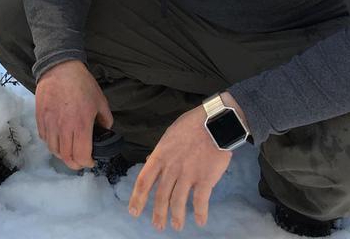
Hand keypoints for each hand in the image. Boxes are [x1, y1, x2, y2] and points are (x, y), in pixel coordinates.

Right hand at [34, 60, 112, 169]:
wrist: (60, 68)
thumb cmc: (82, 84)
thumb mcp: (101, 101)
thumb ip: (105, 120)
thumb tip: (105, 131)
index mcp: (81, 125)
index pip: (81, 155)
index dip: (87, 163)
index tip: (91, 161)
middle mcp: (63, 128)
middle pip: (66, 157)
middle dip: (75, 164)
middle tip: (81, 161)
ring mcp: (50, 124)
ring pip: (53, 150)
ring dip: (63, 155)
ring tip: (70, 151)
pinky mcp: (40, 118)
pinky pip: (44, 138)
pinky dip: (52, 144)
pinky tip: (58, 140)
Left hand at [128, 93, 246, 230]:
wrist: (215, 122)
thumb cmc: (192, 125)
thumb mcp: (169, 135)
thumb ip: (160, 151)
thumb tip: (149, 160)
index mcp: (160, 156)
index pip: (144, 181)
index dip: (137, 198)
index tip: (134, 211)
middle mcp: (171, 168)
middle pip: (161, 196)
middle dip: (158, 213)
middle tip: (158, 225)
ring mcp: (188, 175)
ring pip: (178, 202)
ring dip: (177, 216)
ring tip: (177, 226)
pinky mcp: (205, 179)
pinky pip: (200, 201)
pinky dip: (200, 213)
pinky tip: (201, 221)